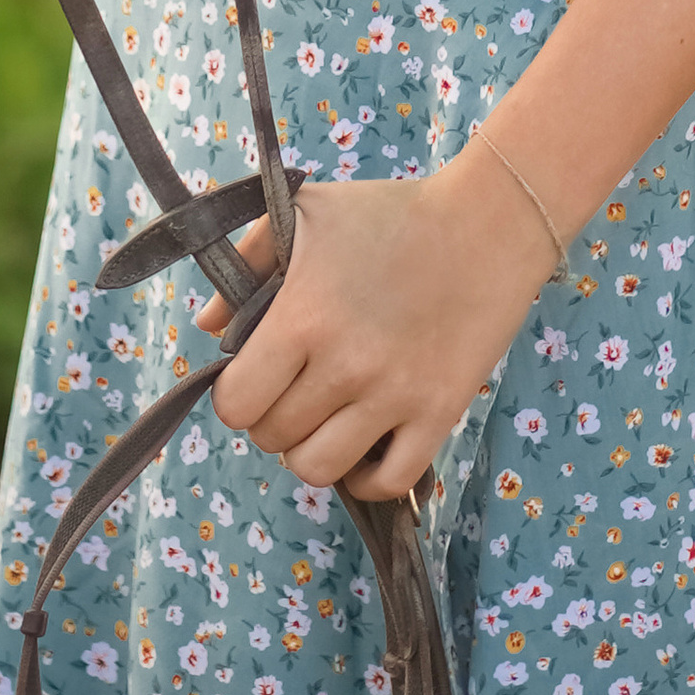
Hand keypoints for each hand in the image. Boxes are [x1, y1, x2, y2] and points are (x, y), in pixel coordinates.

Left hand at [193, 146, 556, 498]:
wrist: (486, 225)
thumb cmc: (388, 213)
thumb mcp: (305, 211)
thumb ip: (247, 260)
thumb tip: (208, 326)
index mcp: (304, 316)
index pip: (237, 403)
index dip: (239, 394)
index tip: (258, 374)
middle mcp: (344, 365)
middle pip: (275, 438)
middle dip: (275, 416)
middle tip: (297, 386)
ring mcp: (394, 396)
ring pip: (320, 469)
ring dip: (312, 448)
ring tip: (325, 416)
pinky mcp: (439, 414)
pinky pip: (387, 482)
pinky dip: (365, 476)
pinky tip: (364, 443)